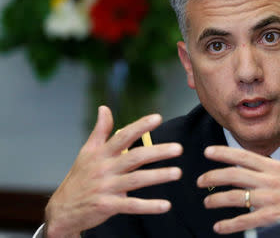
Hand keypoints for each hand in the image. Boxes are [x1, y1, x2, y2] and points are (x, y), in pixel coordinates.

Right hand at [44, 106, 182, 237]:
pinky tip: (166, 205)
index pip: (123, 136)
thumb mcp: (87, 152)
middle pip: (135, 157)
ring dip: (158, 176)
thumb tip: (104, 108)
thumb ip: (100, 131)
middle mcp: (105, 168)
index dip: (140, 126)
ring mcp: (106, 188)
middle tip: (178, 148)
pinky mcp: (108, 206)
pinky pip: (131, 206)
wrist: (62, 210)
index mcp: (102, 153)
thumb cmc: (79, 177)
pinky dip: (149, 206)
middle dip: (158, 152)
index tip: (157, 118)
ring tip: (177, 172)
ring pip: (136, 180)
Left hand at [197, 125, 279, 236]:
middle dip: (213, 177)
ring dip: (217, 200)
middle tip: (200, 181)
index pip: (244, 156)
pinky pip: (246, 221)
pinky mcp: (272, 218)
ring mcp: (270, 200)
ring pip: (236, 197)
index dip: (224, 153)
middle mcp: (270, 181)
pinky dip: (230, 224)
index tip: (208, 152)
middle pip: (234, 176)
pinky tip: (219, 226)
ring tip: (207, 202)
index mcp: (275, 168)